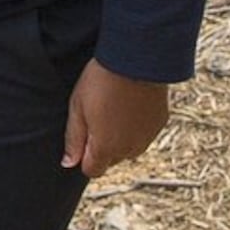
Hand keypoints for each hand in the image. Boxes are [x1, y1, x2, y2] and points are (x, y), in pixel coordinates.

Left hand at [62, 62, 173, 179]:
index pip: (92, 170)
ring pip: (129, 149)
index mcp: (106, 148)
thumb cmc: (102, 81)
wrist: (137, 59)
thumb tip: (69, 163)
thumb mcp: (78, 107)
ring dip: (121, 138)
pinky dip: (136, 126)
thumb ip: (73, 139)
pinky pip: (144, 134)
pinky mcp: (159, 124)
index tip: (84, 134)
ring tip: (114, 107)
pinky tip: (130, 105)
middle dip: (102, 146)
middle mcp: (129, 149)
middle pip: (111, 160)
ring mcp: (147, 137)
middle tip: (97, 115)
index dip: (84, 155)